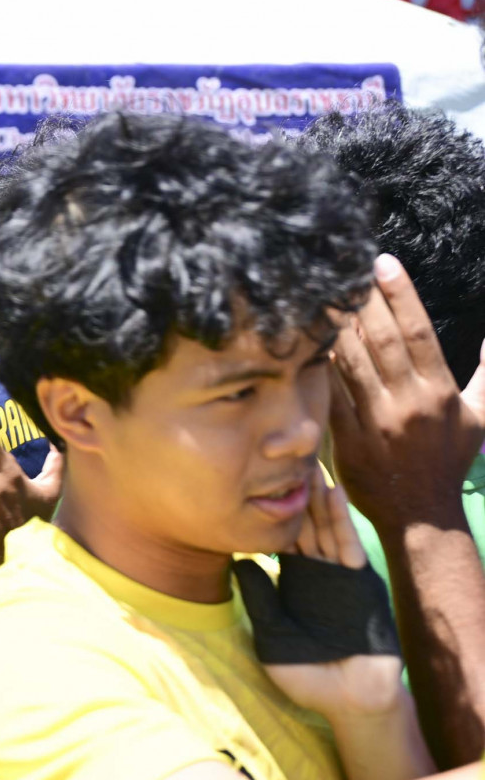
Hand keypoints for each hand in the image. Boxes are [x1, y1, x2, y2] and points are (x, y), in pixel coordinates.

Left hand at [238, 473, 404, 721]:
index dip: (269, 512)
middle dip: (293, 493)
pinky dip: (340, 521)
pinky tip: (332, 495)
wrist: (348, 698)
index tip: (252, 480)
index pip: (279, 538)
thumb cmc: (306, 673)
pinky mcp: (359, 583)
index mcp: (292, 582)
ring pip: (325, 527)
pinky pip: (348, 546)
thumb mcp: (270, 633)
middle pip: (303, 524)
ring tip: (305, 463)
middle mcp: (315, 573)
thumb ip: (259, 599)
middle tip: (280, 455)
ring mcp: (338, 576)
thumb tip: (235, 563)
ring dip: (316, 497)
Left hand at [329, 253, 484, 532]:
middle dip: (364, 301)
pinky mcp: (348, 438)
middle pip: (382, 340)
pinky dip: (322, 368)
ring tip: (324, 297)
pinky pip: (332, 394)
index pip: (418, 332)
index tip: (384, 264)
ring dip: (338, 327)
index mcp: (440, 391)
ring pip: (352, 362)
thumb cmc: (449, 462)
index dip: (401, 294)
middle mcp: (409, 402)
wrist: (421, 514)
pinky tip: (310, 343)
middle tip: (346, 271)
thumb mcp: (480, 417)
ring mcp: (377, 421)